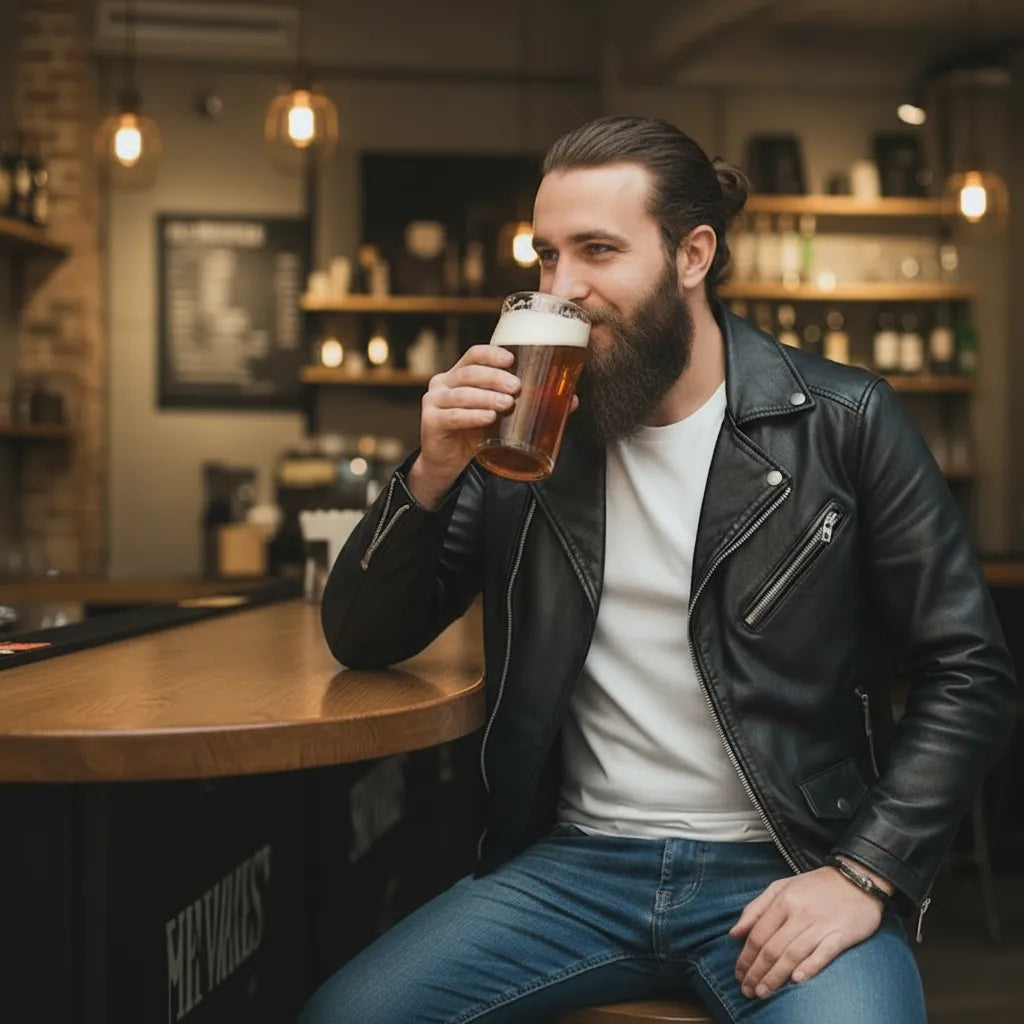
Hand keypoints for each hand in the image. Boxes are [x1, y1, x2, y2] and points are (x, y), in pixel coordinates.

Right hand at [407, 344, 578, 507]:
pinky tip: (487, 418)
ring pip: (462, 393)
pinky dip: (472, 416)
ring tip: (507, 404)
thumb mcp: (499, 417)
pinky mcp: (431, 422)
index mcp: (460, 375)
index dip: (492, 354)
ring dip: (486, 396)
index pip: (474, 354)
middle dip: (494, 377)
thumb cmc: (474, 435)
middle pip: (469, 372)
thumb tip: (572, 401)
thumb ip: (527, 407)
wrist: (446, 465)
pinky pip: (453, 416)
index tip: (511, 359)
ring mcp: (434, 402)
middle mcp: (444, 383)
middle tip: (517, 387)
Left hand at [730, 865, 884, 999]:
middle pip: (772, 948)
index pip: (758, 934)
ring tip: (763, 993)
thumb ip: (756, 908)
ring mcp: (821, 924)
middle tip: (747, 990)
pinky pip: (823, 954)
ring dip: (776, 977)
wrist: (856, 879)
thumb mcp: (781, 887)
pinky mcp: (841, 935)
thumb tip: (735, 933)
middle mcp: (799, 913)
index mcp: (783, 900)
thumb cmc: (815, 886)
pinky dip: (809, 968)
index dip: (745, 957)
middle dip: (756, 972)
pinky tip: (796, 981)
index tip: (738, 974)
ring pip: (793, 955)